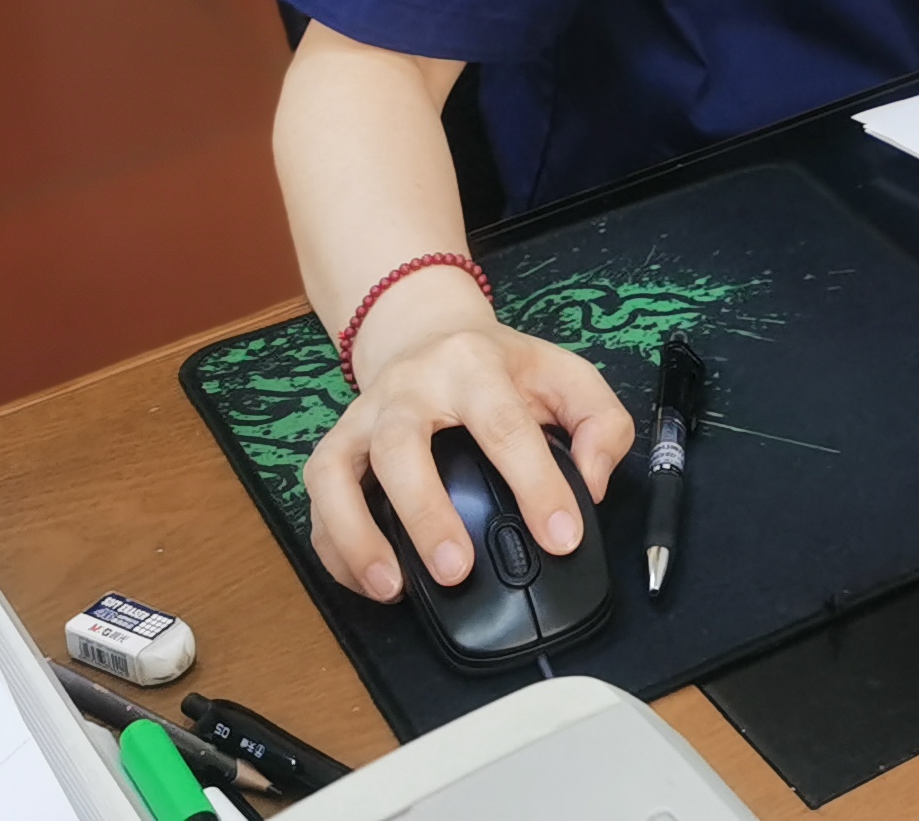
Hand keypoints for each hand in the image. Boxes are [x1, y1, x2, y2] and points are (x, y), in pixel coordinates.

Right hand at [302, 275, 635, 599]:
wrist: (427, 330)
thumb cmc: (500, 366)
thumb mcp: (565, 375)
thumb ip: (600, 424)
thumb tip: (591, 488)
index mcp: (473, 365)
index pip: (505, 426)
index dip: (537, 484)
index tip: (561, 537)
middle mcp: (407, 388)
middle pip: (400, 445)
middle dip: (426, 512)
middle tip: (459, 571)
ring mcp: (360, 418)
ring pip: (334, 473)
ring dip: (357, 536)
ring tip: (392, 588)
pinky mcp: (332, 448)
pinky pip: (318, 501)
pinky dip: (335, 547)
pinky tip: (369, 581)